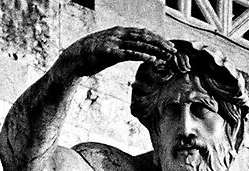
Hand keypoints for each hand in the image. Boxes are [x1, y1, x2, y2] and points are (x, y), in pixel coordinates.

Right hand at [60, 27, 177, 77]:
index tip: (169, 45)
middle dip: (161, 43)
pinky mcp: (109, 52)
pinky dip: (143, 56)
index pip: (142, 33)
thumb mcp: (110, 50)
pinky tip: (153, 60)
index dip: (157, 39)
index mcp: (119, 32)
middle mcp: (118, 34)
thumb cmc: (91, 57)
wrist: (73, 60)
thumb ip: (123, 49)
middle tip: (174, 50)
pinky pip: (129, 54)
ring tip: (168, 55)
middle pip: (144, 36)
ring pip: (140, 44)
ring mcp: (113, 42)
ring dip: (156, 49)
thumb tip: (135, 53)